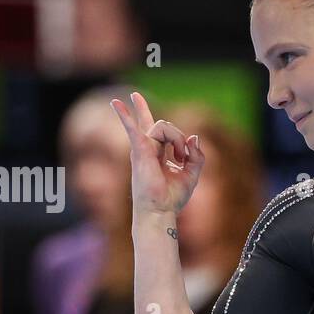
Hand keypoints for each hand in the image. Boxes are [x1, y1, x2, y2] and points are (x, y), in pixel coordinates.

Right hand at [109, 91, 205, 215]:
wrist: (160, 211)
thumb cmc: (172, 197)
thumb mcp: (192, 174)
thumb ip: (197, 156)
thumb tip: (194, 137)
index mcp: (158, 152)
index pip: (160, 129)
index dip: (176, 135)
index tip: (185, 156)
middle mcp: (148, 147)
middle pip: (163, 125)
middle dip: (178, 139)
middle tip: (180, 160)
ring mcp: (142, 147)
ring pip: (163, 126)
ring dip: (178, 140)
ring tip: (180, 159)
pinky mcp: (139, 151)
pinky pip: (132, 128)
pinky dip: (124, 115)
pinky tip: (115, 102)